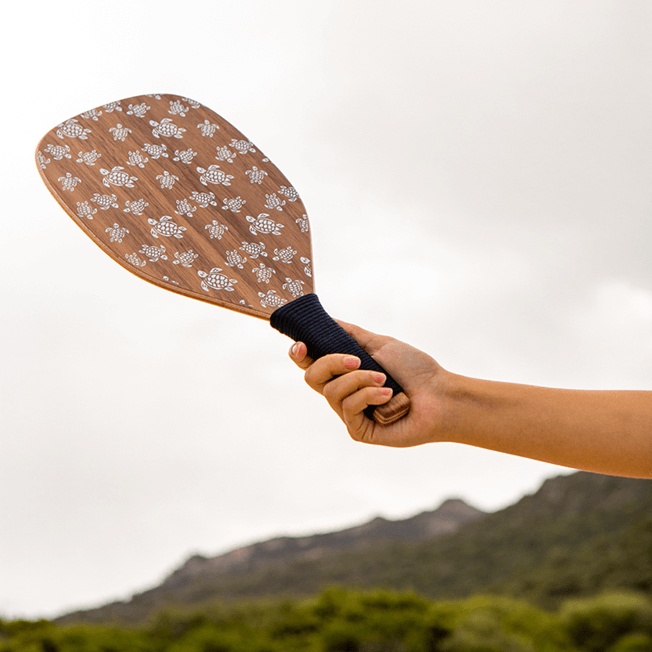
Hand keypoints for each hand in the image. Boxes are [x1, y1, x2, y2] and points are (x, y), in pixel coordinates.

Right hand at [289, 321, 447, 446]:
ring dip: (359, 379)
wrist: (440, 395)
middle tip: (356, 359)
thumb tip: (326, 320)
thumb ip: (350, 334)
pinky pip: (348, 408)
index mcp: (345, 372)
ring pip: (331, 392)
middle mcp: (343, 393)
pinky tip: (388, 396)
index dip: (299, 354)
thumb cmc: (415, 369)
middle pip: (311, 377)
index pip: (310, 364)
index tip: (301, 346)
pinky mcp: (358, 430)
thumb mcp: (379, 343)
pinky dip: (368, 395)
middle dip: (331, 362)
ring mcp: (349, 413)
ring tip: (384, 379)